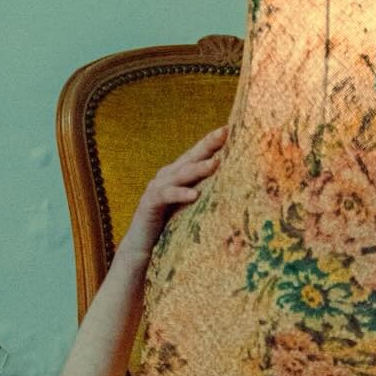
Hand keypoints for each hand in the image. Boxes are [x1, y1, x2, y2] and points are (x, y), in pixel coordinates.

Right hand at [117, 126, 229, 260]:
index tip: (230, 129)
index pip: (197, 155)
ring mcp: (156, 188)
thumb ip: (204, 194)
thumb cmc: (170, 227)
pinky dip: (180, 194)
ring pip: (179, 174)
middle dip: (207, 145)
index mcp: (177, 175)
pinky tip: (195, 195)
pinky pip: (166, 196)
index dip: (211, 142)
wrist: (141, 247)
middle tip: (224, 133)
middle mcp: (166, 176)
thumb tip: (234, 189)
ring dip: (197, 168)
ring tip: (215, 164)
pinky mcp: (149, 204)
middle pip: (189, 157)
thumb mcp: (191, 207)